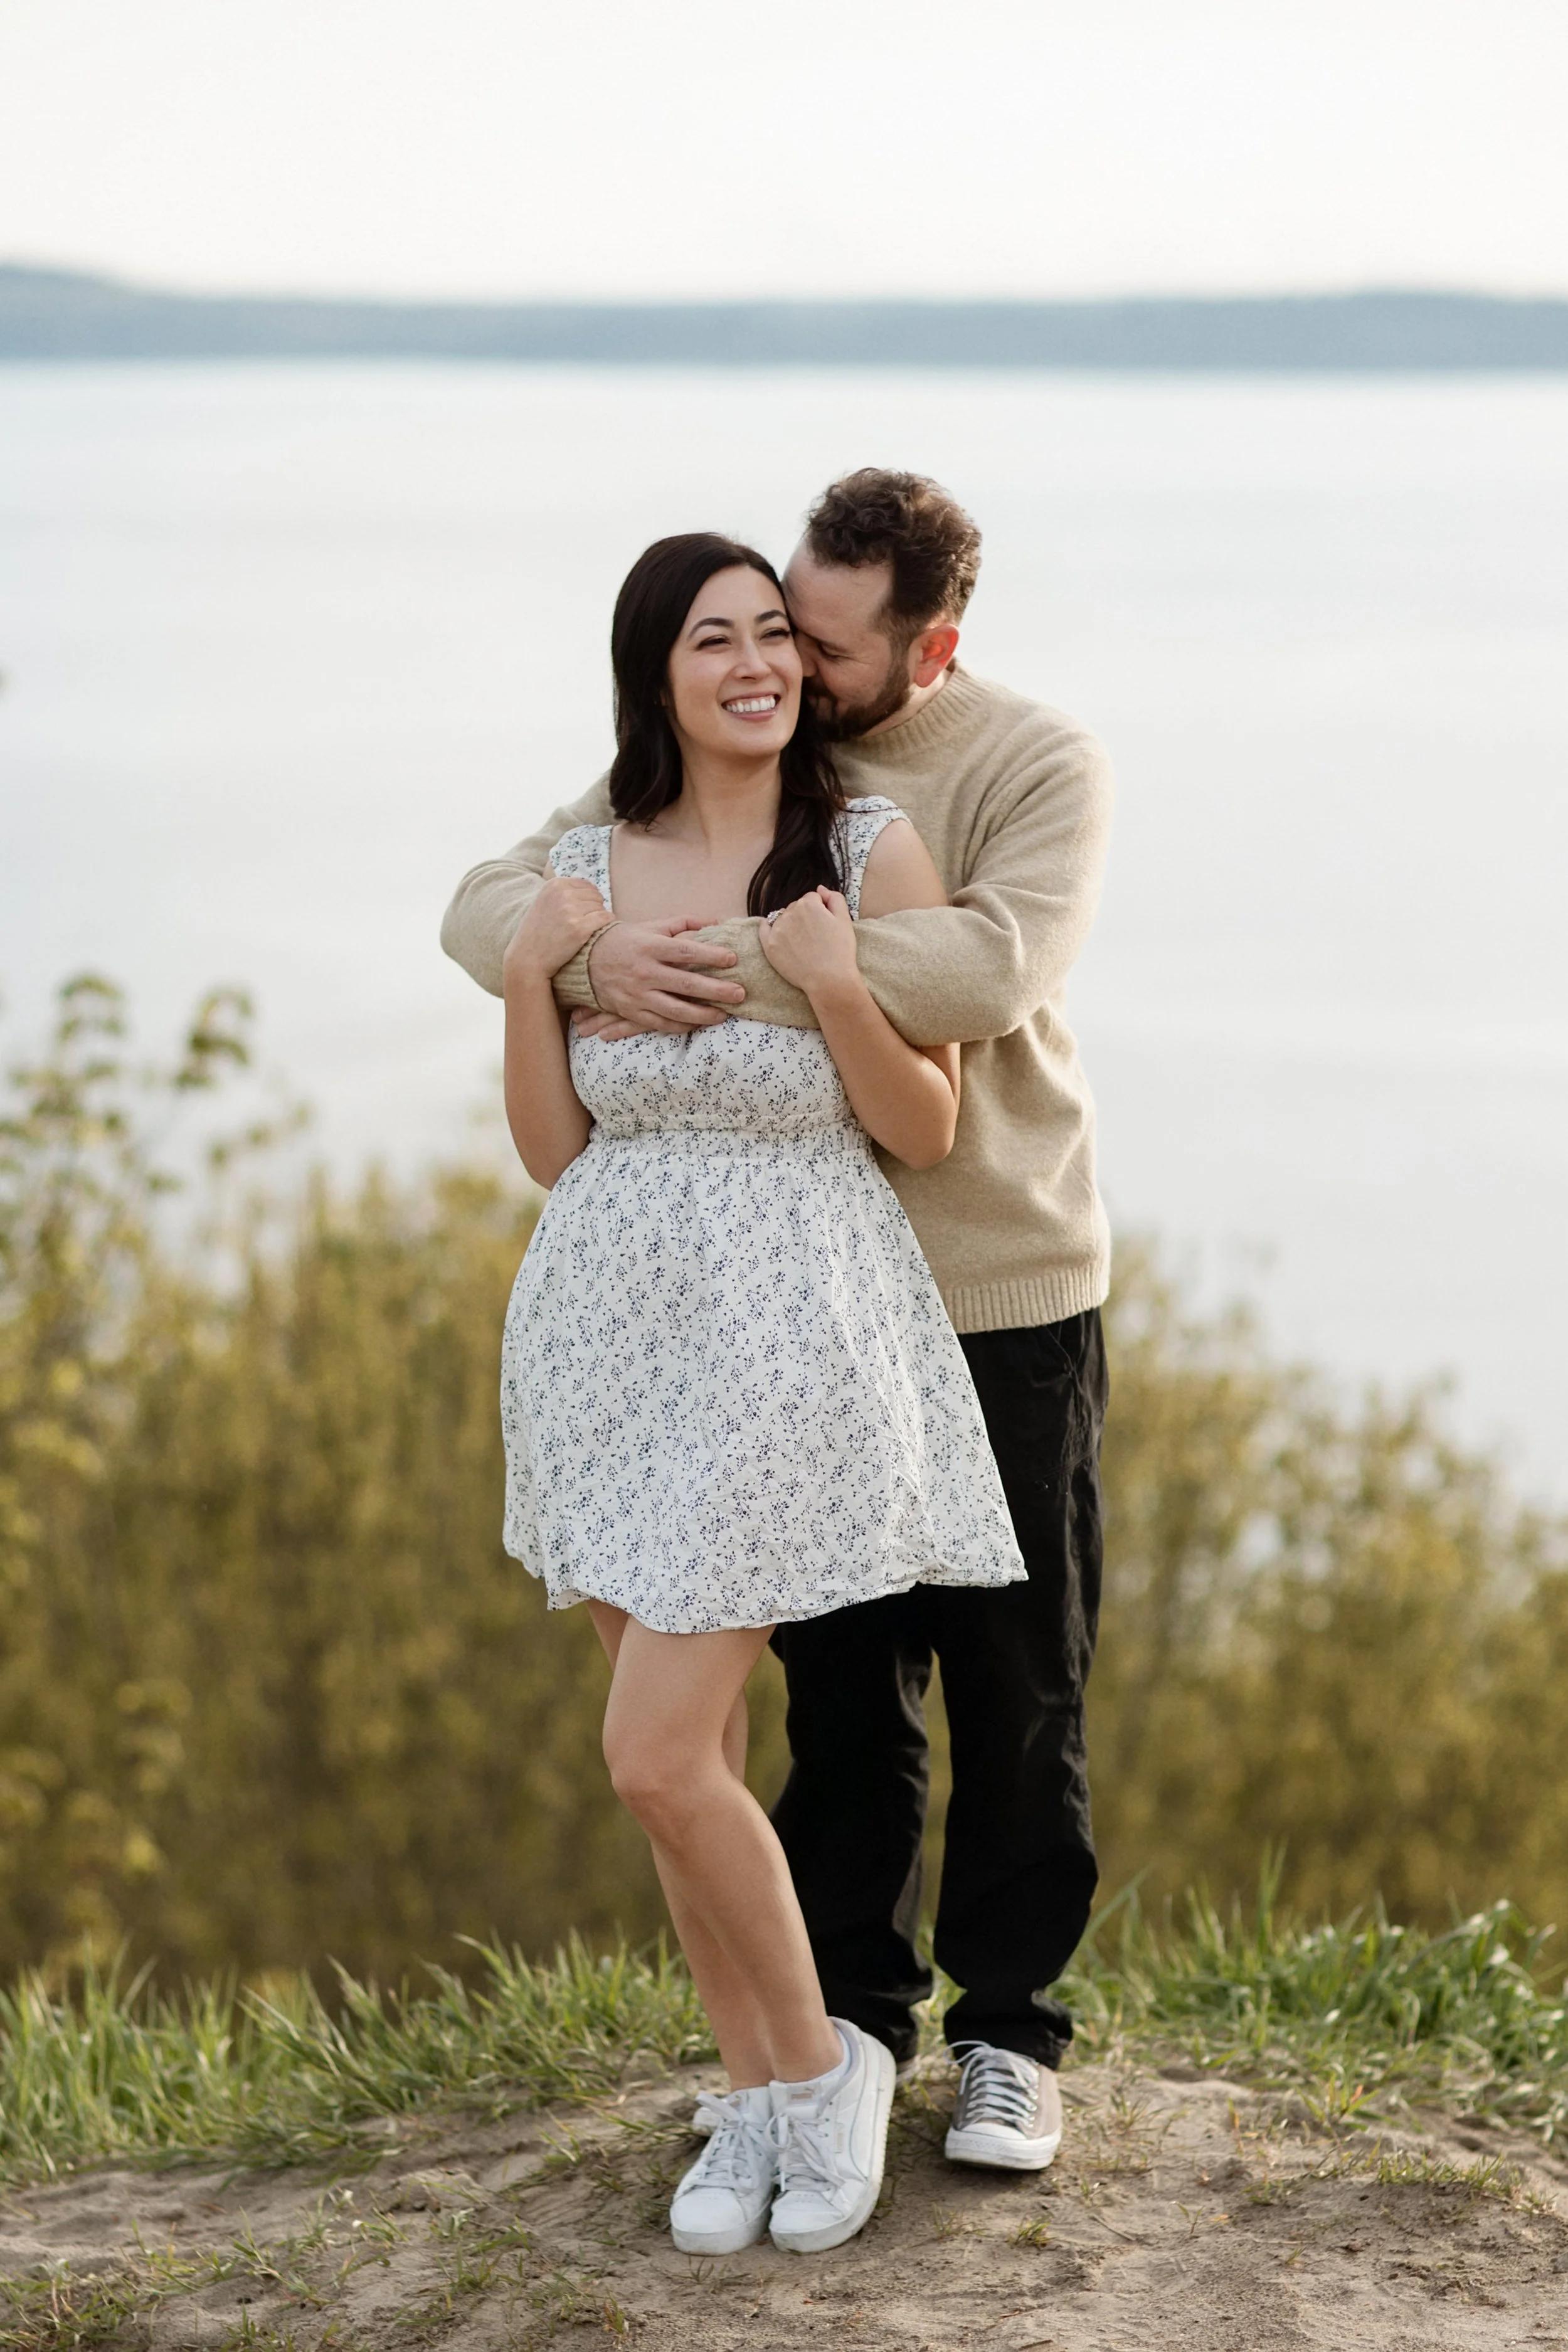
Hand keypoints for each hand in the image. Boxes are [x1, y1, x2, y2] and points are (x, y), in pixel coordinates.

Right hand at [502, 877, 608, 988]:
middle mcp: (563, 894)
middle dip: (594, 909)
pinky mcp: (580, 928)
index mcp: (554, 885)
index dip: (589, 899)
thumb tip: (592, 889)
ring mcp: (571, 911)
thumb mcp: (544, 902)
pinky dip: (607, 924)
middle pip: (595, 896)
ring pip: (601, 907)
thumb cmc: (537, 932)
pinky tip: (599, 931)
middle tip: (583, 923)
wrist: (528, 958)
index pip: (587, 885)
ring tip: (584, 930)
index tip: (583, 911)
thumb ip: (564, 892)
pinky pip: (606, 918)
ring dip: (598, 918)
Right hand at [578, 917, 744, 1033]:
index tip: (732, 959)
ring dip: (702, 1014)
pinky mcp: (632, 1011)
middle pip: (686, 983)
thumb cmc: (628, 940)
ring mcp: (638, 994)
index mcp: (651, 946)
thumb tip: (717, 921)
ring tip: (723, 1015)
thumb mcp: (653, 926)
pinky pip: (660, 1023)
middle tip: (740, 993)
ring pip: (675, 1009)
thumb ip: (685, 923)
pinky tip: (698, 1023)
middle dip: (716, 990)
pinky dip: (681, 1025)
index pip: (686, 951)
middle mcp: (645, 971)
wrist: (587, 960)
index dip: (711, 955)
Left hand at [756, 887, 861, 1001]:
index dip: (820, 910)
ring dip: (790, 924)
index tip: (825, 924)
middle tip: (815, 936)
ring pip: (782, 918)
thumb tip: (820, 889)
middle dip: (805, 917)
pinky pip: (764, 928)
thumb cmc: (840, 951)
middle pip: (796, 907)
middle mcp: (790, 913)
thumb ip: (834, 898)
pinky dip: (769, 927)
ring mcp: (777, 929)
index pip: (812, 899)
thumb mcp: (845, 919)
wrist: (829, 980)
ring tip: (803, 942)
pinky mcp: (769, 946)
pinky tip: (777, 933)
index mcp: (809, 904)